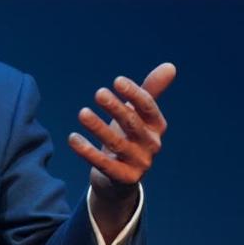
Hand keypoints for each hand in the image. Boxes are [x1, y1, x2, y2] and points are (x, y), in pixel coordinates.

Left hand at [68, 63, 176, 241]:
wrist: (120, 178)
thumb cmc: (128, 137)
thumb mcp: (138, 115)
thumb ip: (150, 91)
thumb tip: (170, 66)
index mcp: (156, 126)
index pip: (148, 108)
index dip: (134, 94)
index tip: (117, 81)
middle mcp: (151, 145)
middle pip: (132, 124)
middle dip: (116, 108)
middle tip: (99, 93)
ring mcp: (139, 163)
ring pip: (117, 144)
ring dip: (99, 128)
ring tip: (82, 113)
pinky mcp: (124, 178)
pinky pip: (104, 164)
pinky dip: (88, 152)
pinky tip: (73, 138)